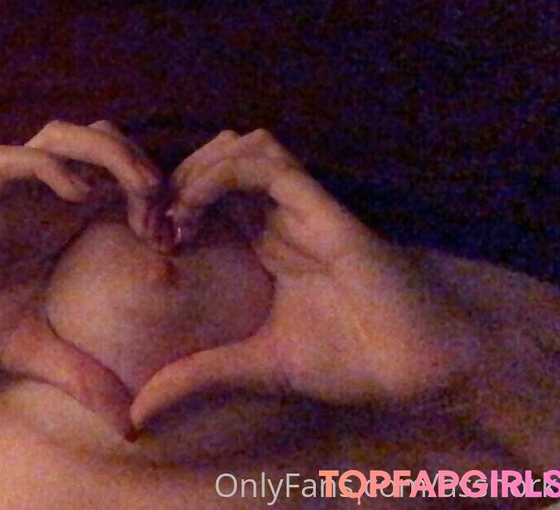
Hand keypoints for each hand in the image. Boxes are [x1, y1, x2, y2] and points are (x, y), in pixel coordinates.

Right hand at [0, 120, 163, 436]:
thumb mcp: (37, 352)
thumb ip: (84, 377)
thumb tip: (131, 427)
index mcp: (60, 220)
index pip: (119, 177)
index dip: (155, 195)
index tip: (173, 238)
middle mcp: (38, 197)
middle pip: (99, 139)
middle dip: (140, 161)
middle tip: (163, 208)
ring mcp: (7, 193)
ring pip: (61, 134)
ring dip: (106, 151)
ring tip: (138, 188)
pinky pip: (14, 161)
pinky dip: (50, 167)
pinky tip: (77, 196)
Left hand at [131, 129, 480, 429]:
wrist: (420, 368)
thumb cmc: (351, 362)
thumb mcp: (254, 367)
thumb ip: (198, 376)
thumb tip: (139, 412)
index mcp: (268, 241)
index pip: (209, 192)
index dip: (170, 201)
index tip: (146, 239)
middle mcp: (282, 216)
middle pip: (219, 158)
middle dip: (174, 179)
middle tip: (150, 223)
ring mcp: (303, 209)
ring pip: (242, 147)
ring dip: (196, 169)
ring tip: (173, 216)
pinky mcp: (325, 209)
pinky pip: (268, 167)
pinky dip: (222, 175)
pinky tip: (194, 210)